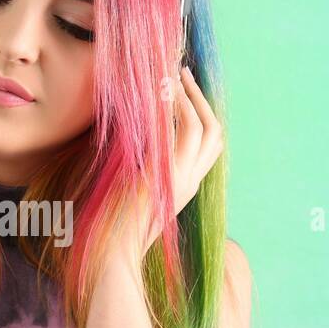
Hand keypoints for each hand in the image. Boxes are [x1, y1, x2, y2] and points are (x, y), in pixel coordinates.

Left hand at [111, 64, 223, 264]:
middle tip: (183, 73)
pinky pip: (178, 132)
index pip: (209, 146)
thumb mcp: (134, 198)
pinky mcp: (165, 176)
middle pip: (214, 132)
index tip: (186, 93)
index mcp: (184, 188)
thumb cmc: (115, 231)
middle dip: (201, 99)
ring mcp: (181, 179)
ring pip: (201, 127)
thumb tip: (133, 151)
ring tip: (172, 75)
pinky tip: (159, 91)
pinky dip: (172, 107)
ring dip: (188, 97)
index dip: (202, 116)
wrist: (114, 255)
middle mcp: (190, 182)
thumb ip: (142, 175)